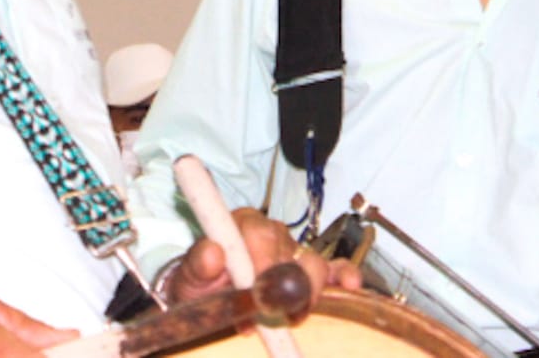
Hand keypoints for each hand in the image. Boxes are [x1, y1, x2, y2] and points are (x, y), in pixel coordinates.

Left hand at [166, 208, 361, 305]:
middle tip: (274, 309)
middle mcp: (269, 233)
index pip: (259, 232)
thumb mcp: (189, 278)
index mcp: (240, 224)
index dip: (261, 261)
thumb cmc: (200, 286)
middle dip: (286, 282)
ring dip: (309, 289)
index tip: (257, 288)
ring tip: (294, 315)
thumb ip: (197, 264)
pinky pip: (332, 268)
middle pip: (289, 248)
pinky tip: (349, 285)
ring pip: (311, 261)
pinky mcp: (308, 270)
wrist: (205, 302)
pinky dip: (342, 276)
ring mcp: (292, 251)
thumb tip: (212, 252)